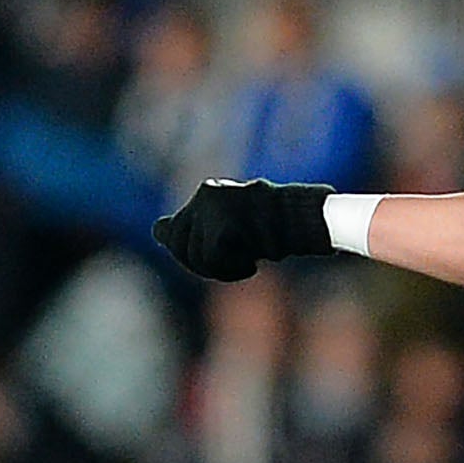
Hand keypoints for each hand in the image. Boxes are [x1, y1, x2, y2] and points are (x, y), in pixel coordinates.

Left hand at [154, 179, 333, 280]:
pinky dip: (233, 270)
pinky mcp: (222, 223)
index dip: (188, 253)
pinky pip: (213, 260)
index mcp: (208, 193)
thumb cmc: (278, 229)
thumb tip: (157, 232)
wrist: (306, 221)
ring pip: (196, 257)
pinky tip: (252, 264)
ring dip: (221, 269)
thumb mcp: (235, 227)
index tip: (221, 253)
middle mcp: (205, 195)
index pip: (173, 232)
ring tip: (248, 261)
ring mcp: (212, 208)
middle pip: (180, 247)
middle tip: (235, 262)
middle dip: (202, 264)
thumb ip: (197, 229)